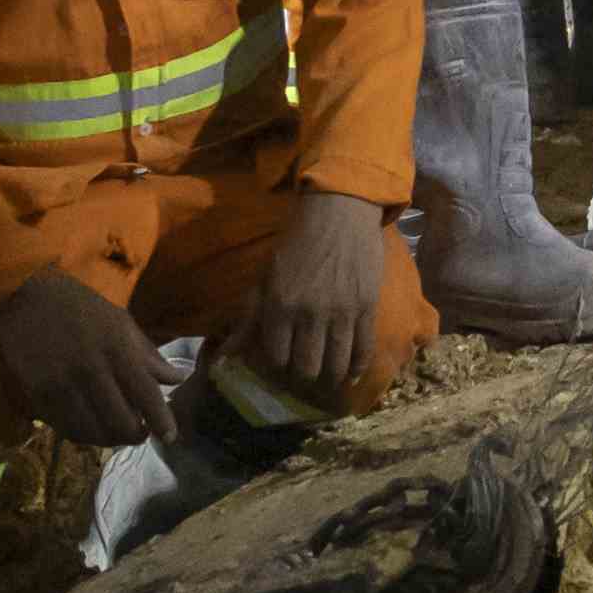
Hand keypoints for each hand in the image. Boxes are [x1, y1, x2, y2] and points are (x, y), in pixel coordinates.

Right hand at [0, 270, 181, 453]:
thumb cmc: (80, 307)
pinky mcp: (38, 395)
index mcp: (116, 347)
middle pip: (119, 420)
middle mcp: (90, 369)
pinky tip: (91, 429)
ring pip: (92, 431)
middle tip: (141, 434)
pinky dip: (83, 435)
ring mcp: (62, 384)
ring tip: (117, 434)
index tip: (171, 437)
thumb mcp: (120, 321)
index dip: (161, 420)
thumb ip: (147, 354)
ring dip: (109, 439)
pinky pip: (65, 427)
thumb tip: (177, 379)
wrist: (26, 298)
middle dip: (135, 435)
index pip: (145, 393)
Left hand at [232, 190, 390, 407]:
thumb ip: (249, 319)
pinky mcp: (366, 306)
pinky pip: (363, 349)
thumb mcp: (265, 278)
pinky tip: (351, 377)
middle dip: (301, 378)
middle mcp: (309, 313)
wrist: (339, 212)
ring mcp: (341, 311)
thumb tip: (225, 357)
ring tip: (325, 381)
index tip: (278, 371)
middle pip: (304, 367)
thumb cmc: (296, 243)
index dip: (275, 370)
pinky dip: (357, 368)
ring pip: (334, 364)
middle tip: (301, 378)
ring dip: (328, 379)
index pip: (275, 357)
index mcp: (279, 304)